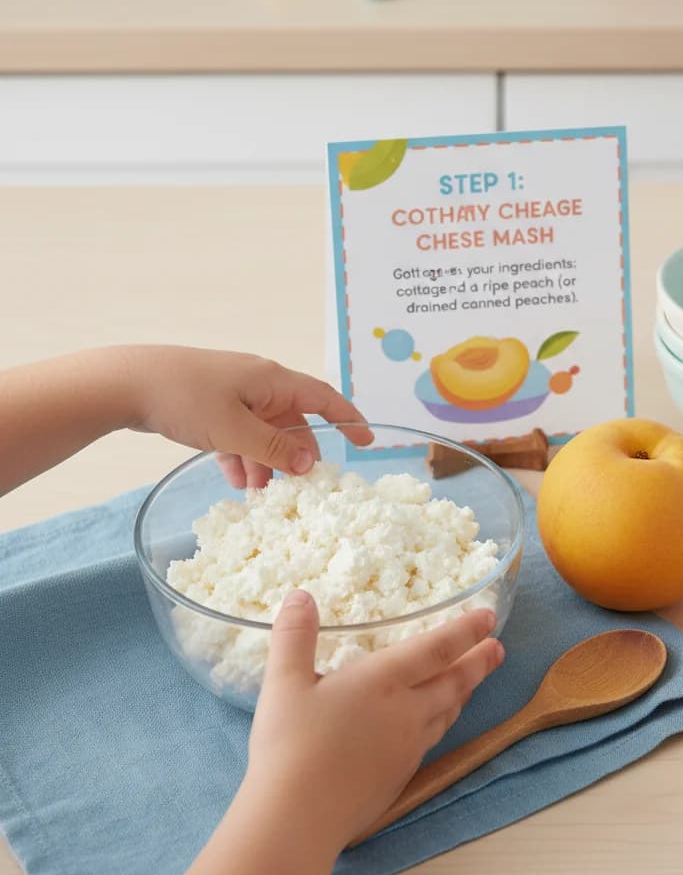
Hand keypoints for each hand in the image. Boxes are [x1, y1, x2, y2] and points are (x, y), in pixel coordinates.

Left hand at [123, 346, 372, 487]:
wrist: (124, 383)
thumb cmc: (184, 398)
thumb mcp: (234, 430)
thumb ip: (274, 449)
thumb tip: (309, 465)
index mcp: (273, 380)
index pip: (324, 398)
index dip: (349, 419)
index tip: (367, 441)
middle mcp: (259, 384)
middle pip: (294, 422)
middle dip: (296, 456)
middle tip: (297, 488)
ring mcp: (234, 394)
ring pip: (265, 432)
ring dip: (266, 462)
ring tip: (259, 494)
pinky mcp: (212, 405)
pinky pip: (240, 434)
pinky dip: (242, 456)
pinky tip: (235, 480)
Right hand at [246, 591, 503, 847]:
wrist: (298, 819)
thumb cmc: (290, 745)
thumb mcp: (283, 683)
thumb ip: (294, 636)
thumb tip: (301, 596)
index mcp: (383, 681)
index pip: (436, 648)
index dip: (466, 630)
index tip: (489, 617)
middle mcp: (406, 711)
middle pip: (454, 682)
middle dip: (479, 663)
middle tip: (498, 649)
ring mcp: (407, 748)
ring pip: (447, 713)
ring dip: (463, 693)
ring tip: (472, 683)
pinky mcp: (400, 777)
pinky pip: (432, 740)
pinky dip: (442, 723)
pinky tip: (433, 726)